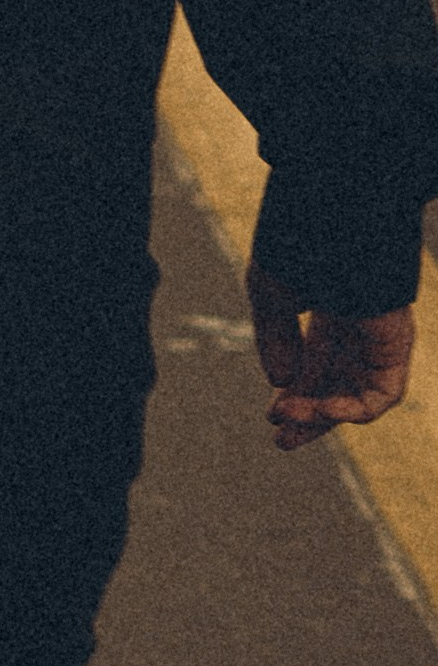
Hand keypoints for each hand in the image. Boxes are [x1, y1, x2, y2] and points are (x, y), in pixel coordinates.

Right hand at [247, 261, 415, 449]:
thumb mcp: (271, 297)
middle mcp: (357, 330)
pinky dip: (352, 410)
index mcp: (329, 313)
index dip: (294, 394)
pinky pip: (381, 395)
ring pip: (358, 397)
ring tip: (290, 421)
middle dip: (309, 417)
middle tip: (282, 441)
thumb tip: (281, 383)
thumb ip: (274, 341)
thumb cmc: (300, 250)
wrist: (336, 225)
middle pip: (337, 387)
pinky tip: (321, 408)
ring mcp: (378, 340)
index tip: (271, 414)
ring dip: (323, 416)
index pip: (315, 366)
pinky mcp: (395, 348)